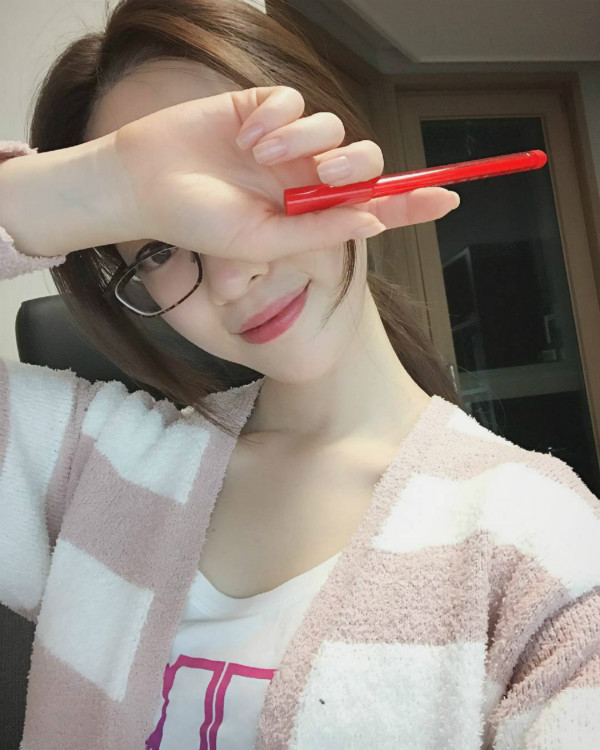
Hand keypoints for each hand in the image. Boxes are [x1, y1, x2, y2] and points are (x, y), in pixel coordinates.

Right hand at [113, 85, 459, 262]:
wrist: (145, 184)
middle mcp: (304, 179)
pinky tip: (246, 133)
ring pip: (331, 127)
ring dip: (302, 138)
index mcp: (308, 214)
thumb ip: (318, 231)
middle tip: (328, 174)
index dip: (410, 203)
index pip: (371, 207)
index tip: (449, 199)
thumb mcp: (261, 239)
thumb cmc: (199, 221)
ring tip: (259, 154)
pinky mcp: (264, 108)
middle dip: (356, 165)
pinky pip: (294, 101)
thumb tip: (374, 218)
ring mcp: (287, 144)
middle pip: (363, 161)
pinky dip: (276, 116)